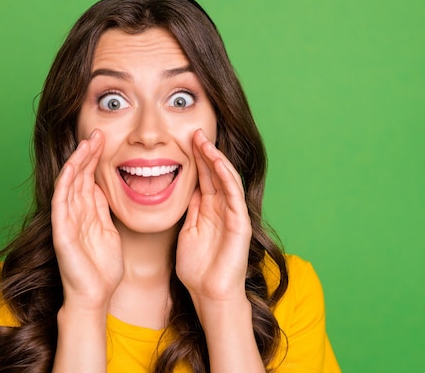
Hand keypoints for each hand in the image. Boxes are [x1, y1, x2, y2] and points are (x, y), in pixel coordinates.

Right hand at [51, 129, 123, 310]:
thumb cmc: (102, 268)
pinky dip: (66, 183)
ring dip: (77, 162)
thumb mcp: (108, 231)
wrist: (94, 295)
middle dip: (87, 154)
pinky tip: (72, 167)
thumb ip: (101, 210)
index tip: (104, 140)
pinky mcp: (62, 231)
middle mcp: (73, 213)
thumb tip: (99, 187)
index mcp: (85, 213)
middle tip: (97, 133)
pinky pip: (61, 202)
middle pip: (78, 176)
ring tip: (88, 143)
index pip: (87, 178)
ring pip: (69, 184)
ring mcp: (66, 221)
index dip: (94, 159)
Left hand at [176, 129, 252, 304]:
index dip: (195, 158)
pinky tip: (216, 161)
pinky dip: (225, 176)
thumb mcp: (187, 232)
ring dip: (215, 158)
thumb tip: (185, 189)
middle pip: (214, 173)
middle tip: (194, 131)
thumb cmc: (197, 269)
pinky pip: (233, 194)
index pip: (203, 177)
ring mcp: (232, 214)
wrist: (209, 293)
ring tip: (204, 140)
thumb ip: (190, 211)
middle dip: (205, 151)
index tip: (184, 140)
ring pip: (225, 178)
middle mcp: (222, 208)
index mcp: (209, 209)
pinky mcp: (240, 222)